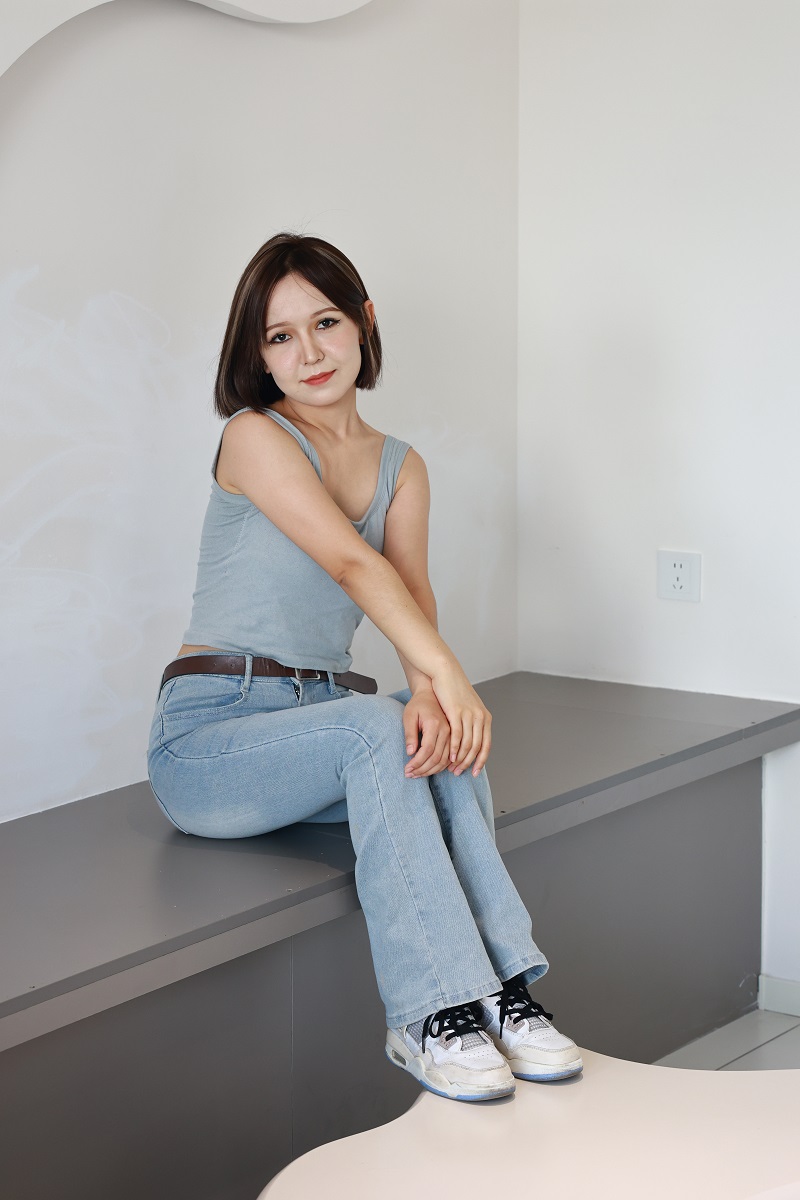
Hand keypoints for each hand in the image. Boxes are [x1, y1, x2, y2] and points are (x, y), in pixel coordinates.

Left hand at [402, 687, 454, 778]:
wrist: (431, 695)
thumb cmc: (418, 705)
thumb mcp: (409, 716)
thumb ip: (410, 734)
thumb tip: (411, 753)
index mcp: (435, 724)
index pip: (427, 750)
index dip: (416, 763)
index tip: (406, 769)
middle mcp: (447, 731)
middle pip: (437, 758)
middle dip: (422, 770)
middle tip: (410, 775)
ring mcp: (452, 735)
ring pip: (444, 761)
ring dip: (430, 771)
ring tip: (417, 775)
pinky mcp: (453, 738)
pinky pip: (449, 758)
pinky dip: (439, 767)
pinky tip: (428, 770)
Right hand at [429, 663, 491, 778]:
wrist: (447, 674)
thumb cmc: (455, 691)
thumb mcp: (469, 707)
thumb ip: (471, 722)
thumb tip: (470, 737)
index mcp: (485, 718)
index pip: (486, 745)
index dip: (481, 761)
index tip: (474, 772)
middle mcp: (480, 717)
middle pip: (477, 747)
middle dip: (468, 763)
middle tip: (459, 772)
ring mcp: (469, 715)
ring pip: (467, 743)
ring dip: (460, 758)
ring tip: (452, 767)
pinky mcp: (457, 713)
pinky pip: (457, 736)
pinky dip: (454, 748)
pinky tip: (449, 756)